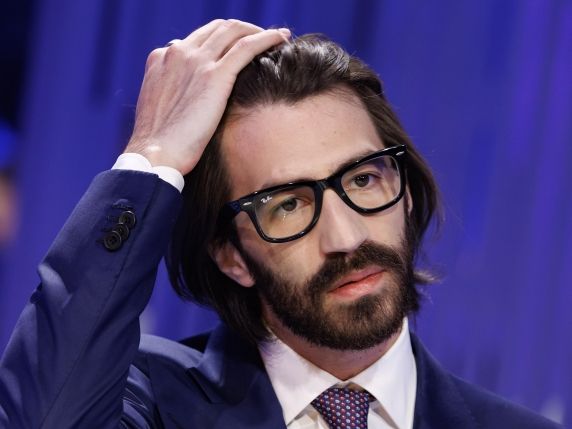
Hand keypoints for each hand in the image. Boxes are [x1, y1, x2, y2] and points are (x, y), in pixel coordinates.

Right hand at [124, 19, 289, 174]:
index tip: (240, 49)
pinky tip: (282, 39)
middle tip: (264, 41)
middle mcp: (178, 52)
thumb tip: (191, 93)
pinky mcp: (215, 75)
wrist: (155, 155)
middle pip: (218, 28)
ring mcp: (196, 61)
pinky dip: (267, 38)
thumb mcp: (161, 109)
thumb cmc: (160, 144)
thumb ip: (175, 92)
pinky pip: (247, 46)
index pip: (200, 38)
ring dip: (259, 31)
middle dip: (244, 30)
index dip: (224, 40)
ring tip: (278, 39)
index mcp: (162, 58)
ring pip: (234, 31)